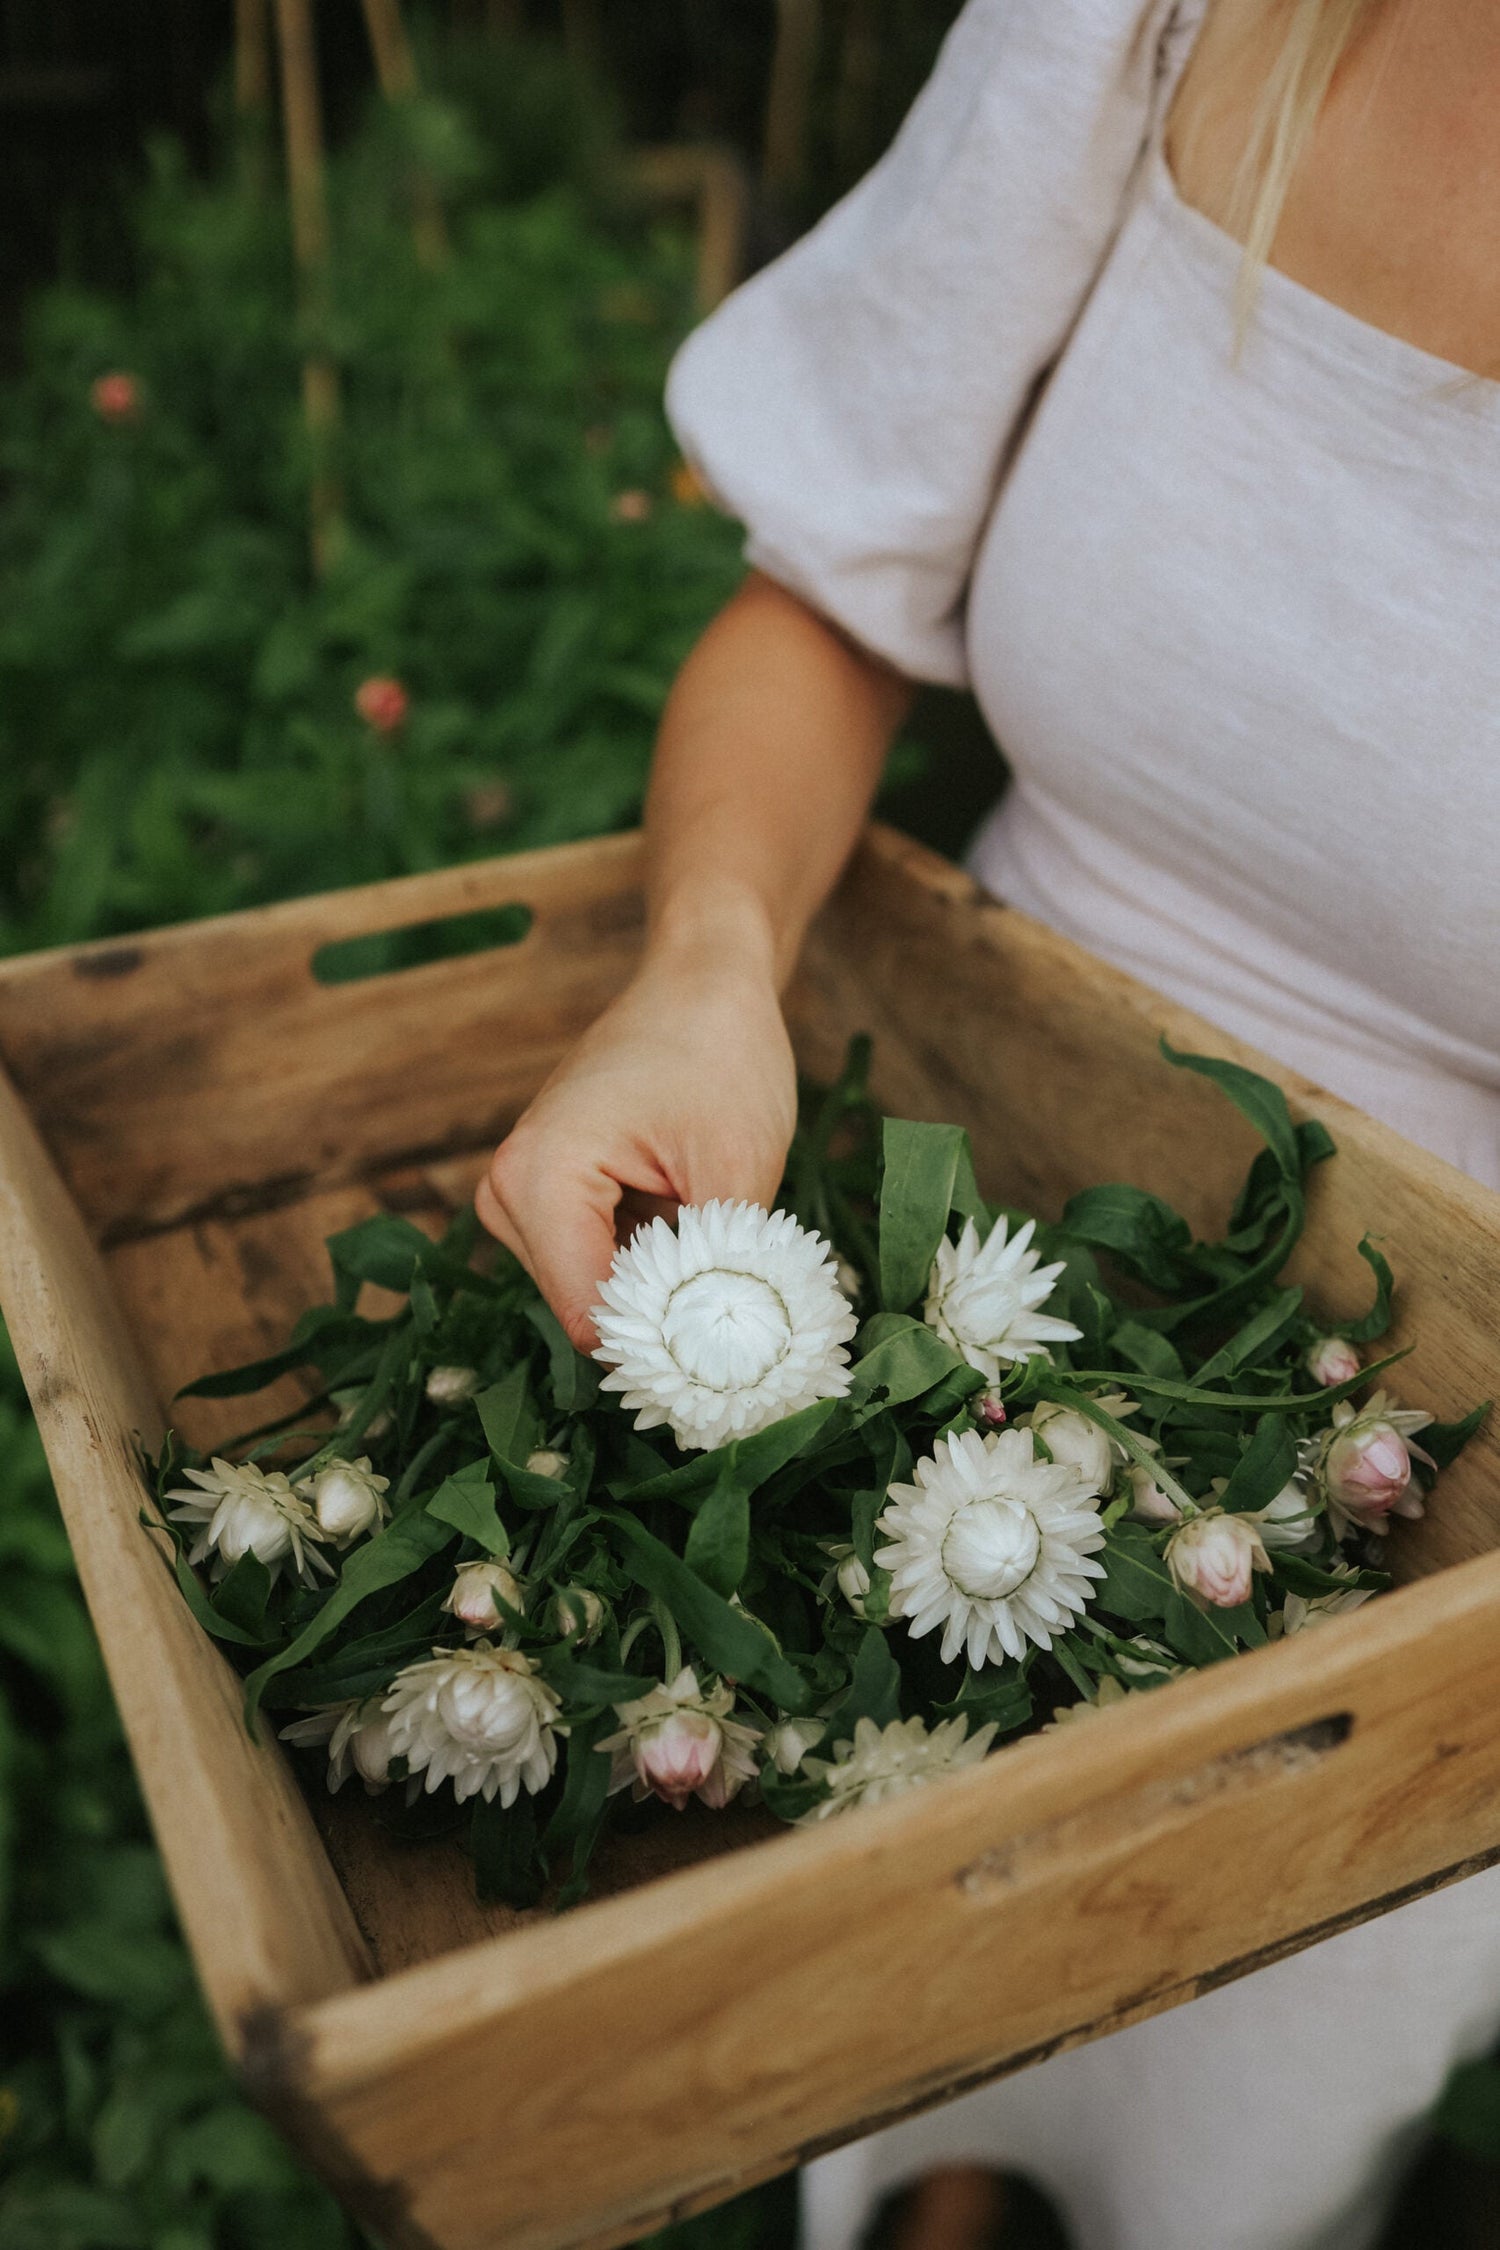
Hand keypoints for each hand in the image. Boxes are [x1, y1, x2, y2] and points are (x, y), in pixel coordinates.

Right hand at [476, 946, 797, 1351]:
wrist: (701, 982)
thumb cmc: (720, 1053)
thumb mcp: (738, 1167)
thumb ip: (721, 1271)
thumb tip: (731, 1362)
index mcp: (538, 1177)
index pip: (590, 1318)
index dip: (668, 1346)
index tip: (740, 1346)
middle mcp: (507, 1193)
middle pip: (588, 1311)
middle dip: (666, 1314)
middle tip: (742, 1276)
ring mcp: (519, 1196)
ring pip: (595, 1294)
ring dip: (662, 1287)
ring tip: (718, 1232)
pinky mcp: (544, 1198)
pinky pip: (596, 1264)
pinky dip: (652, 1264)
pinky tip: (693, 1223)